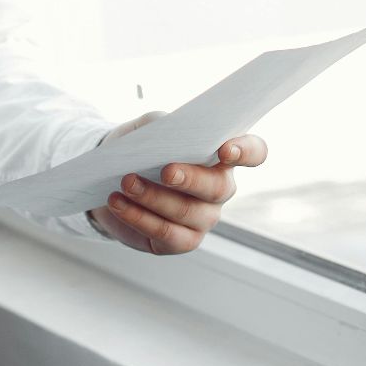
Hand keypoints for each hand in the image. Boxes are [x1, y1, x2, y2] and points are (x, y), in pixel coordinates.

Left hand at [88, 111, 268, 255]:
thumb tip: (169, 133)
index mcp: (222, 156)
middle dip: (191, 179)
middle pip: (218, 187)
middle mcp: (220, 189)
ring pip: (187, 212)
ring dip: (153, 197)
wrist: (112, 178)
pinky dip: (139, 217)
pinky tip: (118, 203)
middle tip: (165, 171)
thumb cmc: (140, 149)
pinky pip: (166, 233)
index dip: (246, 151)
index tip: (225, 150)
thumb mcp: (149, 128)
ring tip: (126, 183)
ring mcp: (204, 218)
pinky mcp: (181, 240)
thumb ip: (163, 125)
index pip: (253, 152)